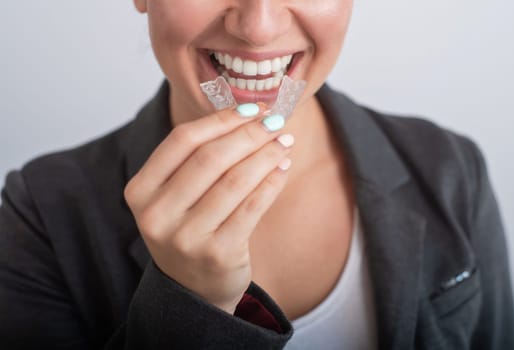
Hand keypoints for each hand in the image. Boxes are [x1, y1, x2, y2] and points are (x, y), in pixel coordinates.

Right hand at [124, 104, 292, 313]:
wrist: (192, 289)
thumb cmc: (188, 228)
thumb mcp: (175, 195)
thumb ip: (197, 159)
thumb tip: (249, 115)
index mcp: (140, 191)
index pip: (183, 140)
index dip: (222, 119)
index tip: (252, 109)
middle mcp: (157, 215)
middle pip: (211, 158)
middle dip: (250, 134)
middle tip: (275, 122)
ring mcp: (186, 238)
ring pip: (235, 180)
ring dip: (267, 155)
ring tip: (284, 142)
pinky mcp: (218, 254)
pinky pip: (253, 207)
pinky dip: (272, 182)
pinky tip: (283, 168)